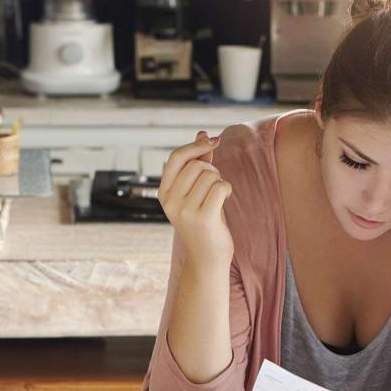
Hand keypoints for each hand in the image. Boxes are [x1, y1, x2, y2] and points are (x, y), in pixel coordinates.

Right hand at [158, 131, 233, 267]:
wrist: (206, 257)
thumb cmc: (204, 220)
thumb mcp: (196, 191)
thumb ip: (198, 162)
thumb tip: (203, 133)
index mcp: (163, 192)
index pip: (176, 157)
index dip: (196, 146)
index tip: (214, 141)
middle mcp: (170, 201)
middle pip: (197, 165)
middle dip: (212, 170)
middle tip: (214, 187)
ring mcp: (185, 211)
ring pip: (210, 176)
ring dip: (220, 182)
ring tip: (216, 198)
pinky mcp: (203, 218)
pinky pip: (220, 187)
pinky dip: (227, 189)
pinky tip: (224, 200)